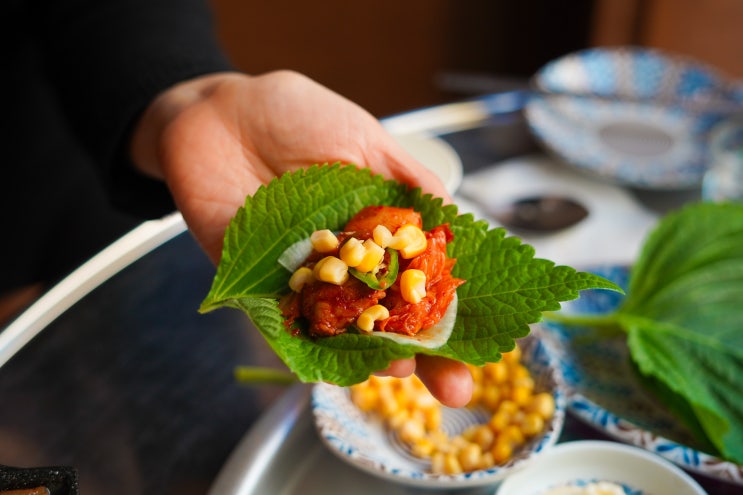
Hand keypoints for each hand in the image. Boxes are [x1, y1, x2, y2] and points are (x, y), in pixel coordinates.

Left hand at [131, 70, 471, 406]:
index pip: (418, 279)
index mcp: (374, 230)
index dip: (448, 311)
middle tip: (455, 387)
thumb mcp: (364, 139)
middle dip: (422, 352)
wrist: (219, 109)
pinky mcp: (255, 282)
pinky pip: (285, 321)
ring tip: (402, 368)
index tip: (483, 339)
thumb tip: (456, 222)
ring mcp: (302, 277)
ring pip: (342, 327)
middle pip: (386, 316)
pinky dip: (313, 342)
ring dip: (372, 353)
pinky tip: (341, 359)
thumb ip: (408, 181)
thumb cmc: (295, 115)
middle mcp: (343, 261)